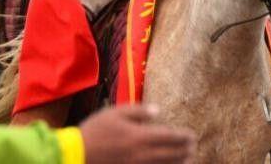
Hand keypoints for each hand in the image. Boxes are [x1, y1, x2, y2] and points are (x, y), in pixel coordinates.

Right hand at [80, 105, 195, 163]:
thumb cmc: (95, 130)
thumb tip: (157, 111)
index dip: (182, 137)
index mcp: (139, 136)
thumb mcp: (115, 113)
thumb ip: (138, 111)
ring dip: (177, 163)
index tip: (192, 136)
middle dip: (184, 151)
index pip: (169, 137)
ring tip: (187, 160)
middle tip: (193, 147)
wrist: (77, 155)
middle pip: (170, 154)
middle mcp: (142, 154)